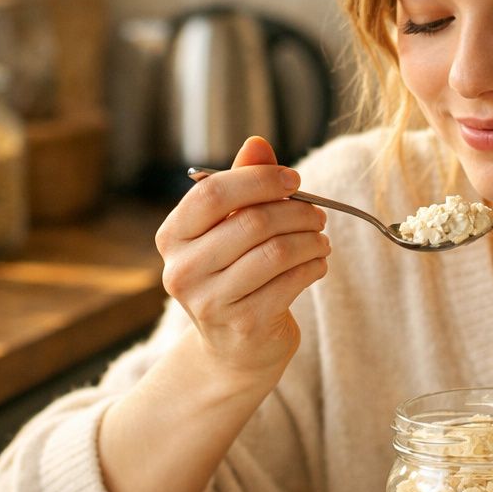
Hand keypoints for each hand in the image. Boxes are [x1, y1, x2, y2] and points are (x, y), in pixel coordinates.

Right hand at [156, 136, 329, 376]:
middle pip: (252, 222)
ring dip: (311, 240)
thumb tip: (257, 142)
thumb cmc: (234, 275)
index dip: (260, 180)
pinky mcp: (244, 325)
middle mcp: (182, 271)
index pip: (213, 193)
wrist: (234, 349)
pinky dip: (314, 266)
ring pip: (276, 252)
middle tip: (317, 214)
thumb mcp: (230, 228)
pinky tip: (317, 264)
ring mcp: (210, 302)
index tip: (294, 179)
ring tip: (320, 239)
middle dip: (296, 212)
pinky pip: (291, 281)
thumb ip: (242, 185)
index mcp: (172, 237)